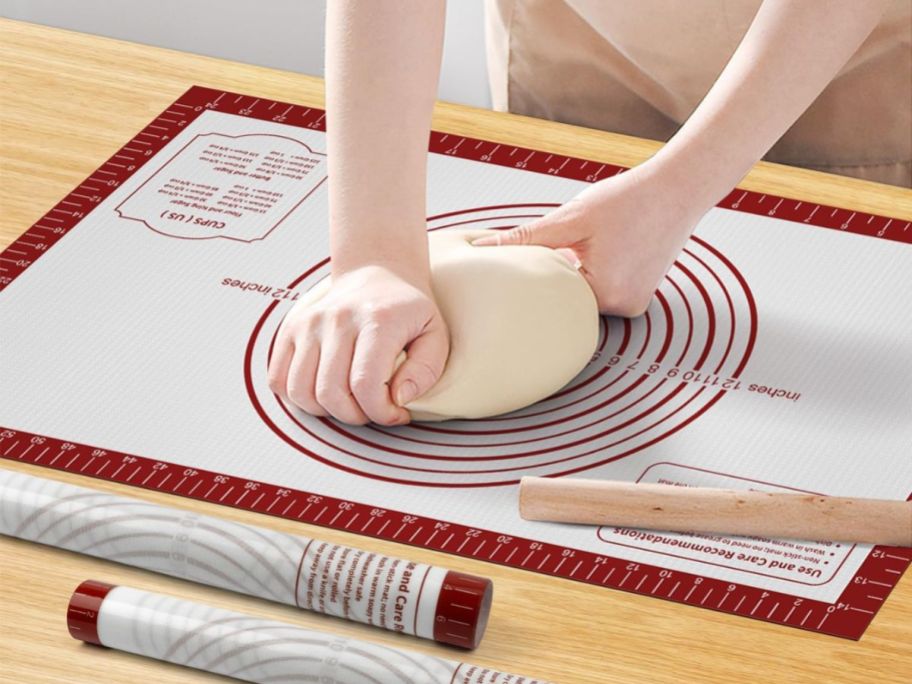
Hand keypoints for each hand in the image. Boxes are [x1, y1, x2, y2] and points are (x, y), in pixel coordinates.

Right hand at [267, 265, 448, 425]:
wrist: (378, 273)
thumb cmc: (408, 311)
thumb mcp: (435, 335)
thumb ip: (425, 370)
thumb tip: (399, 397)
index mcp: (377, 320)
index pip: (365, 385)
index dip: (380, 412)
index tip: (395, 413)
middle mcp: (337, 318)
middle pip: (330, 393)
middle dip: (354, 416)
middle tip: (372, 410)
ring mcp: (309, 322)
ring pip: (300, 391)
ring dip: (325, 411)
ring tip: (349, 403)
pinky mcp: (291, 328)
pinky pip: (278, 379)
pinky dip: (297, 397)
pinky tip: (323, 392)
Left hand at [472, 161, 706, 316]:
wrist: (679, 188)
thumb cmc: (627, 199)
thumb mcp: (571, 218)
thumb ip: (525, 238)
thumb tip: (482, 248)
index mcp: (605, 295)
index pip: (551, 296)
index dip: (537, 274)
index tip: (538, 255)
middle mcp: (624, 307)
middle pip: (570, 296)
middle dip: (560, 270)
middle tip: (573, 241)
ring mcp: (635, 303)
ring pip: (587, 291)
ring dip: (579, 269)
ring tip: (596, 240)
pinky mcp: (641, 294)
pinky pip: (607, 287)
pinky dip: (598, 269)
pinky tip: (608, 245)